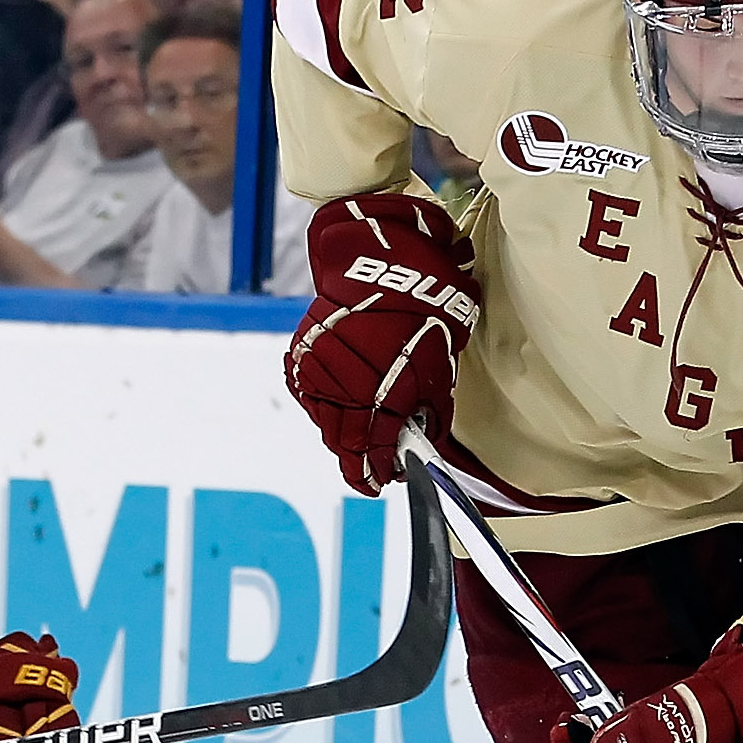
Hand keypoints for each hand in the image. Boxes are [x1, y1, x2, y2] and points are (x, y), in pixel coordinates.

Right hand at [285, 193, 479, 494]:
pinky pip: (313, 397)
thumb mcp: (440, 363)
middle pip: (345, 444)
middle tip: (372, 473)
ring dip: (343, 434)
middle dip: (360, 460)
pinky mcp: (302, 358)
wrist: (378, 261)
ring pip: (326, 423)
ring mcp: (318, 374)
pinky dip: (327, 406)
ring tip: (359, 440)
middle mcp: (343, 390)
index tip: (385, 482)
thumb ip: (430, 409)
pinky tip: (342, 407)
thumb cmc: (421, 309)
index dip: (380, 471)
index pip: (375, 452)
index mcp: (381, 397)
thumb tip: (423, 436)